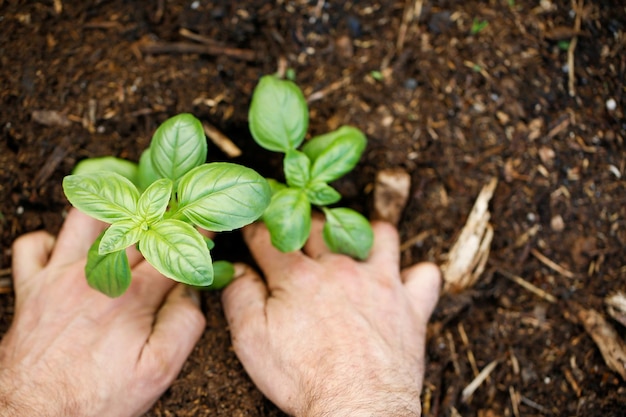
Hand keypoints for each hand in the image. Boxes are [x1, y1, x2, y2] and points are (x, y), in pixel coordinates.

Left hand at [0, 209, 205, 416]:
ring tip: (127, 215)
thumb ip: (185, 323)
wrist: (35, 415)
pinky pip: (33, 244)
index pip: (174, 249)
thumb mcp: (159, 370)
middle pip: (135, 226)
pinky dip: (51, 238)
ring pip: (85, 218)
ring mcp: (59, 277)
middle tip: (174, 209)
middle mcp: (96, 275)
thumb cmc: (96, 396)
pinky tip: (69, 249)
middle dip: (160, 214)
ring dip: (109, 211)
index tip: (205, 221)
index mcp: (133, 294)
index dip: (194, 232)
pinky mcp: (31, 287)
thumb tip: (192, 289)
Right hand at [222, 217, 440, 415]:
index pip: (269, 237)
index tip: (253, 228)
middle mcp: (342, 268)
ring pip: (379, 235)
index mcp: (299, 275)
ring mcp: (381, 283)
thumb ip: (240, 296)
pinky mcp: (410, 306)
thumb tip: (237, 269)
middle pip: (320, 226)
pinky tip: (402, 282)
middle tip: (296, 234)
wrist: (357, 410)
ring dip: (365, 235)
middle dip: (303, 223)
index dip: (256, 229)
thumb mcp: (252, 341)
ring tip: (353, 249)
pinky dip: (416, 275)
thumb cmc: (303, 378)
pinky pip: (425, 275)